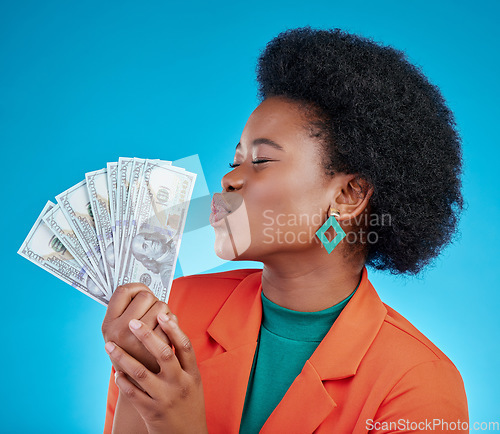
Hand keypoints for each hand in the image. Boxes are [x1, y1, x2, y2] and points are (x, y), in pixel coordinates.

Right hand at [101, 283, 176, 372]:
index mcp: (108, 325)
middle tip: (154, 310)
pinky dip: (174, 324)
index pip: (122, 291)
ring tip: (162, 321)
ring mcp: (138, 343)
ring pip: (161, 308)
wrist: (143, 391)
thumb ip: (126, 314)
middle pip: (145, 296)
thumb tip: (142, 288)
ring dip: (165, 311)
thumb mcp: (119, 336)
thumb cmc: (134, 355)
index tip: (142, 291)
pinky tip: (169, 331)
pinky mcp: (157, 354)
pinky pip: (171, 324)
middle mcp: (120, 333)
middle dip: (154, 299)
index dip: (135, 287)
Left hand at [104, 312, 207, 433]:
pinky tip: (116, 372)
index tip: (162, 314)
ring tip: (110, 346)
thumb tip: (171, 327)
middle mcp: (179, 384)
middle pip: (164, 355)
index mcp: (192, 374)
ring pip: (141, 373)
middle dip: (147, 337)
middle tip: (132, 323)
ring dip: (123, 357)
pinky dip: (122, 381)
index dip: (174, 329)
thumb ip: (183, 357)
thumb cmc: (188, 403)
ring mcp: (165, 398)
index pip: (184, 346)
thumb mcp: (193, 380)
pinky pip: (133, 393)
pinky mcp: (151, 411)